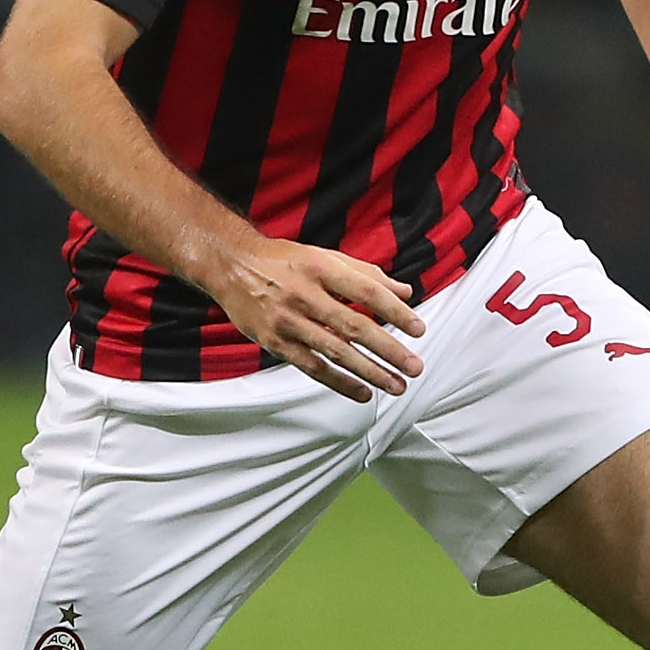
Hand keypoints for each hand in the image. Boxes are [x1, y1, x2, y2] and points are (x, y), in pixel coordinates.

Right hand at [210, 239, 426, 402]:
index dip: (395, 311)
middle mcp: (304, 294)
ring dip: (369, 372)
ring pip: (335, 351)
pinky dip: (339, 382)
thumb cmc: (283, 260)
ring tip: (396, 385)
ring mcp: (288, 321)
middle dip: (388, 349)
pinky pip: (312, 367)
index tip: (418, 328)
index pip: (367, 292)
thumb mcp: (324, 256)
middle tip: (414, 366)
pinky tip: (362, 393)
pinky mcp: (275, 342)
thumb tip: (405, 290)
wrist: (231, 265)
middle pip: (354, 327)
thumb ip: (366, 273)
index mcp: (321, 268)